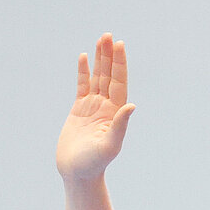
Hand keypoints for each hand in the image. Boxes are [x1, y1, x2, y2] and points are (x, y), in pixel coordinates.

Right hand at [56, 34, 135, 183]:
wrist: (77, 174)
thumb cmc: (94, 164)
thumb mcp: (109, 145)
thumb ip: (120, 125)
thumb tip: (131, 106)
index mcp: (115, 113)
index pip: (118, 82)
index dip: (119, 64)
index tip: (119, 45)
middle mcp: (106, 107)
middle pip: (109, 75)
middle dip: (109, 55)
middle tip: (109, 35)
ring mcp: (92, 107)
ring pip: (97, 77)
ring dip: (99, 59)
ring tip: (100, 39)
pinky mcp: (79, 110)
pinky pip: (82, 86)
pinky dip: (83, 72)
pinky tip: (84, 57)